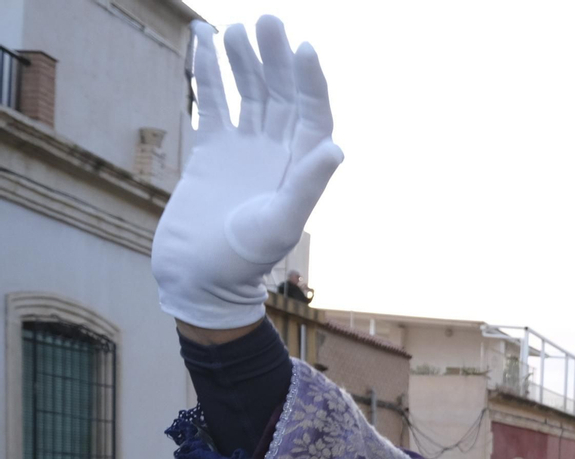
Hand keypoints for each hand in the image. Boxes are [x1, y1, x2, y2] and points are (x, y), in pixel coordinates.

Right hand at [152, 17, 342, 329]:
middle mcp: (279, 153)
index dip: (310, 81)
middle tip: (267, 21)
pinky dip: (209, 74)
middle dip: (276, 58)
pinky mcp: (213, 151)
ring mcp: (246, 149)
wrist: (201, 280)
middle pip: (283, 94)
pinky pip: (214, 103)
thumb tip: (336, 147)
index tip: (302, 48)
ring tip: (235, 28)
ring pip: (250, 93)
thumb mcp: (280, 223)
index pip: (314, 113)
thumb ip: (306, 185)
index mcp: (303, 168)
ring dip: (245, 60)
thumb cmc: (245, 261)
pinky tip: (204, 39)